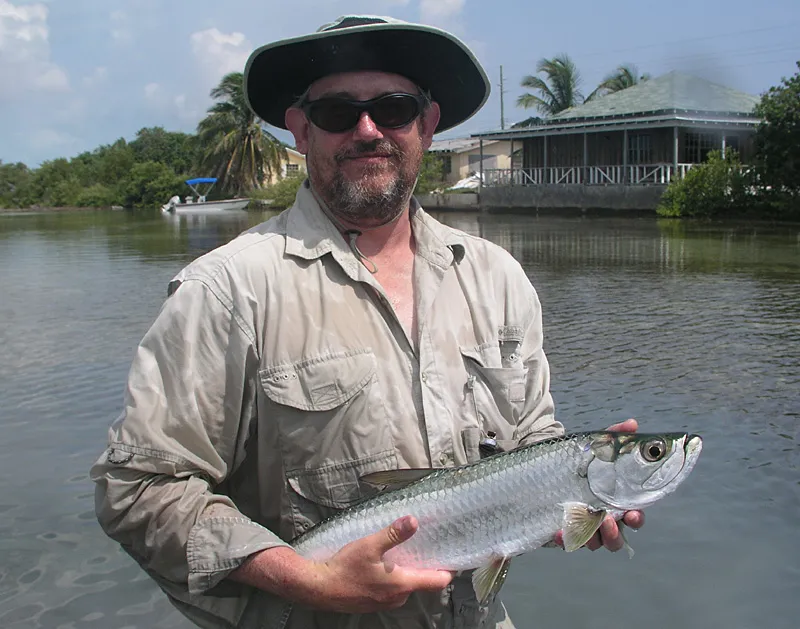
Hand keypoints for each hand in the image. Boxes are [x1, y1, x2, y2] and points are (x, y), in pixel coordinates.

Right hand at [313, 515, 452, 612]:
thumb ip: (392, 534)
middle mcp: (398, 598)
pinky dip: (394, 577)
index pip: (437, 581)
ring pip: (406, 585)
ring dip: (407, 570)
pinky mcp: (374, 602)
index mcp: (402, 584)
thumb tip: (414, 521)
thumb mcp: (369, 546)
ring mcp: (386, 603)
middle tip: (425, 544)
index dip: (448, 569)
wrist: (318, 588)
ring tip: (402, 551)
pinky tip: (383, 564)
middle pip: (422, 581)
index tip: (453, 554)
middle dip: (424, 565)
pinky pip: (393, 590)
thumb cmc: (344, 568)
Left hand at [553, 419, 645, 552]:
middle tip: (608, 520)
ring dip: (592, 538)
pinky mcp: (562, 528)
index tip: (633, 514)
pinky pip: (565, 540)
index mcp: (616, 502)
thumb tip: (632, 424)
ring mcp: (582, 526)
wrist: (547, 465)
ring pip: (593, 543)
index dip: (637, 519)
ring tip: (586, 522)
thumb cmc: (579, 460)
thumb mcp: (595, 446)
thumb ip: (614, 436)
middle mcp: (602, 518)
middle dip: (614, 534)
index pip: (633, 517)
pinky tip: (557, 532)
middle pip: (615, 539)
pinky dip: (563, 538)